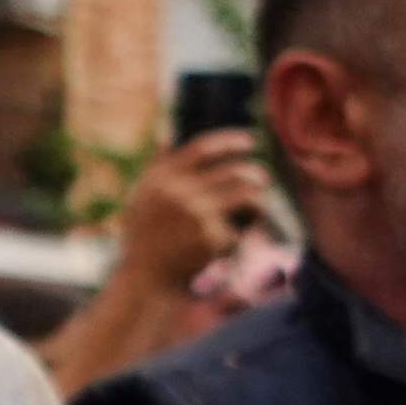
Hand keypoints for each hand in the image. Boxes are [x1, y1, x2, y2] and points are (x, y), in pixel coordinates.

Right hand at [112, 130, 269, 282]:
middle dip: (255, 174)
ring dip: (257, 200)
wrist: (145, 278)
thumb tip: (166, 127)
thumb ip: (157, 162)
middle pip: (234, 171)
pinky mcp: (213, 236)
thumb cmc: (144, 236)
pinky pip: (244, 225)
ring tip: (256, 207)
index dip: (230, 140)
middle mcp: (180, 190)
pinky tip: (241, 237)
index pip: (202, 147)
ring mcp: (197, 213)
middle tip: (263, 179)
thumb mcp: (141, 194)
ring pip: (247, 195)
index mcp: (162, 176)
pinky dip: (247, 229)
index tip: (250, 141)